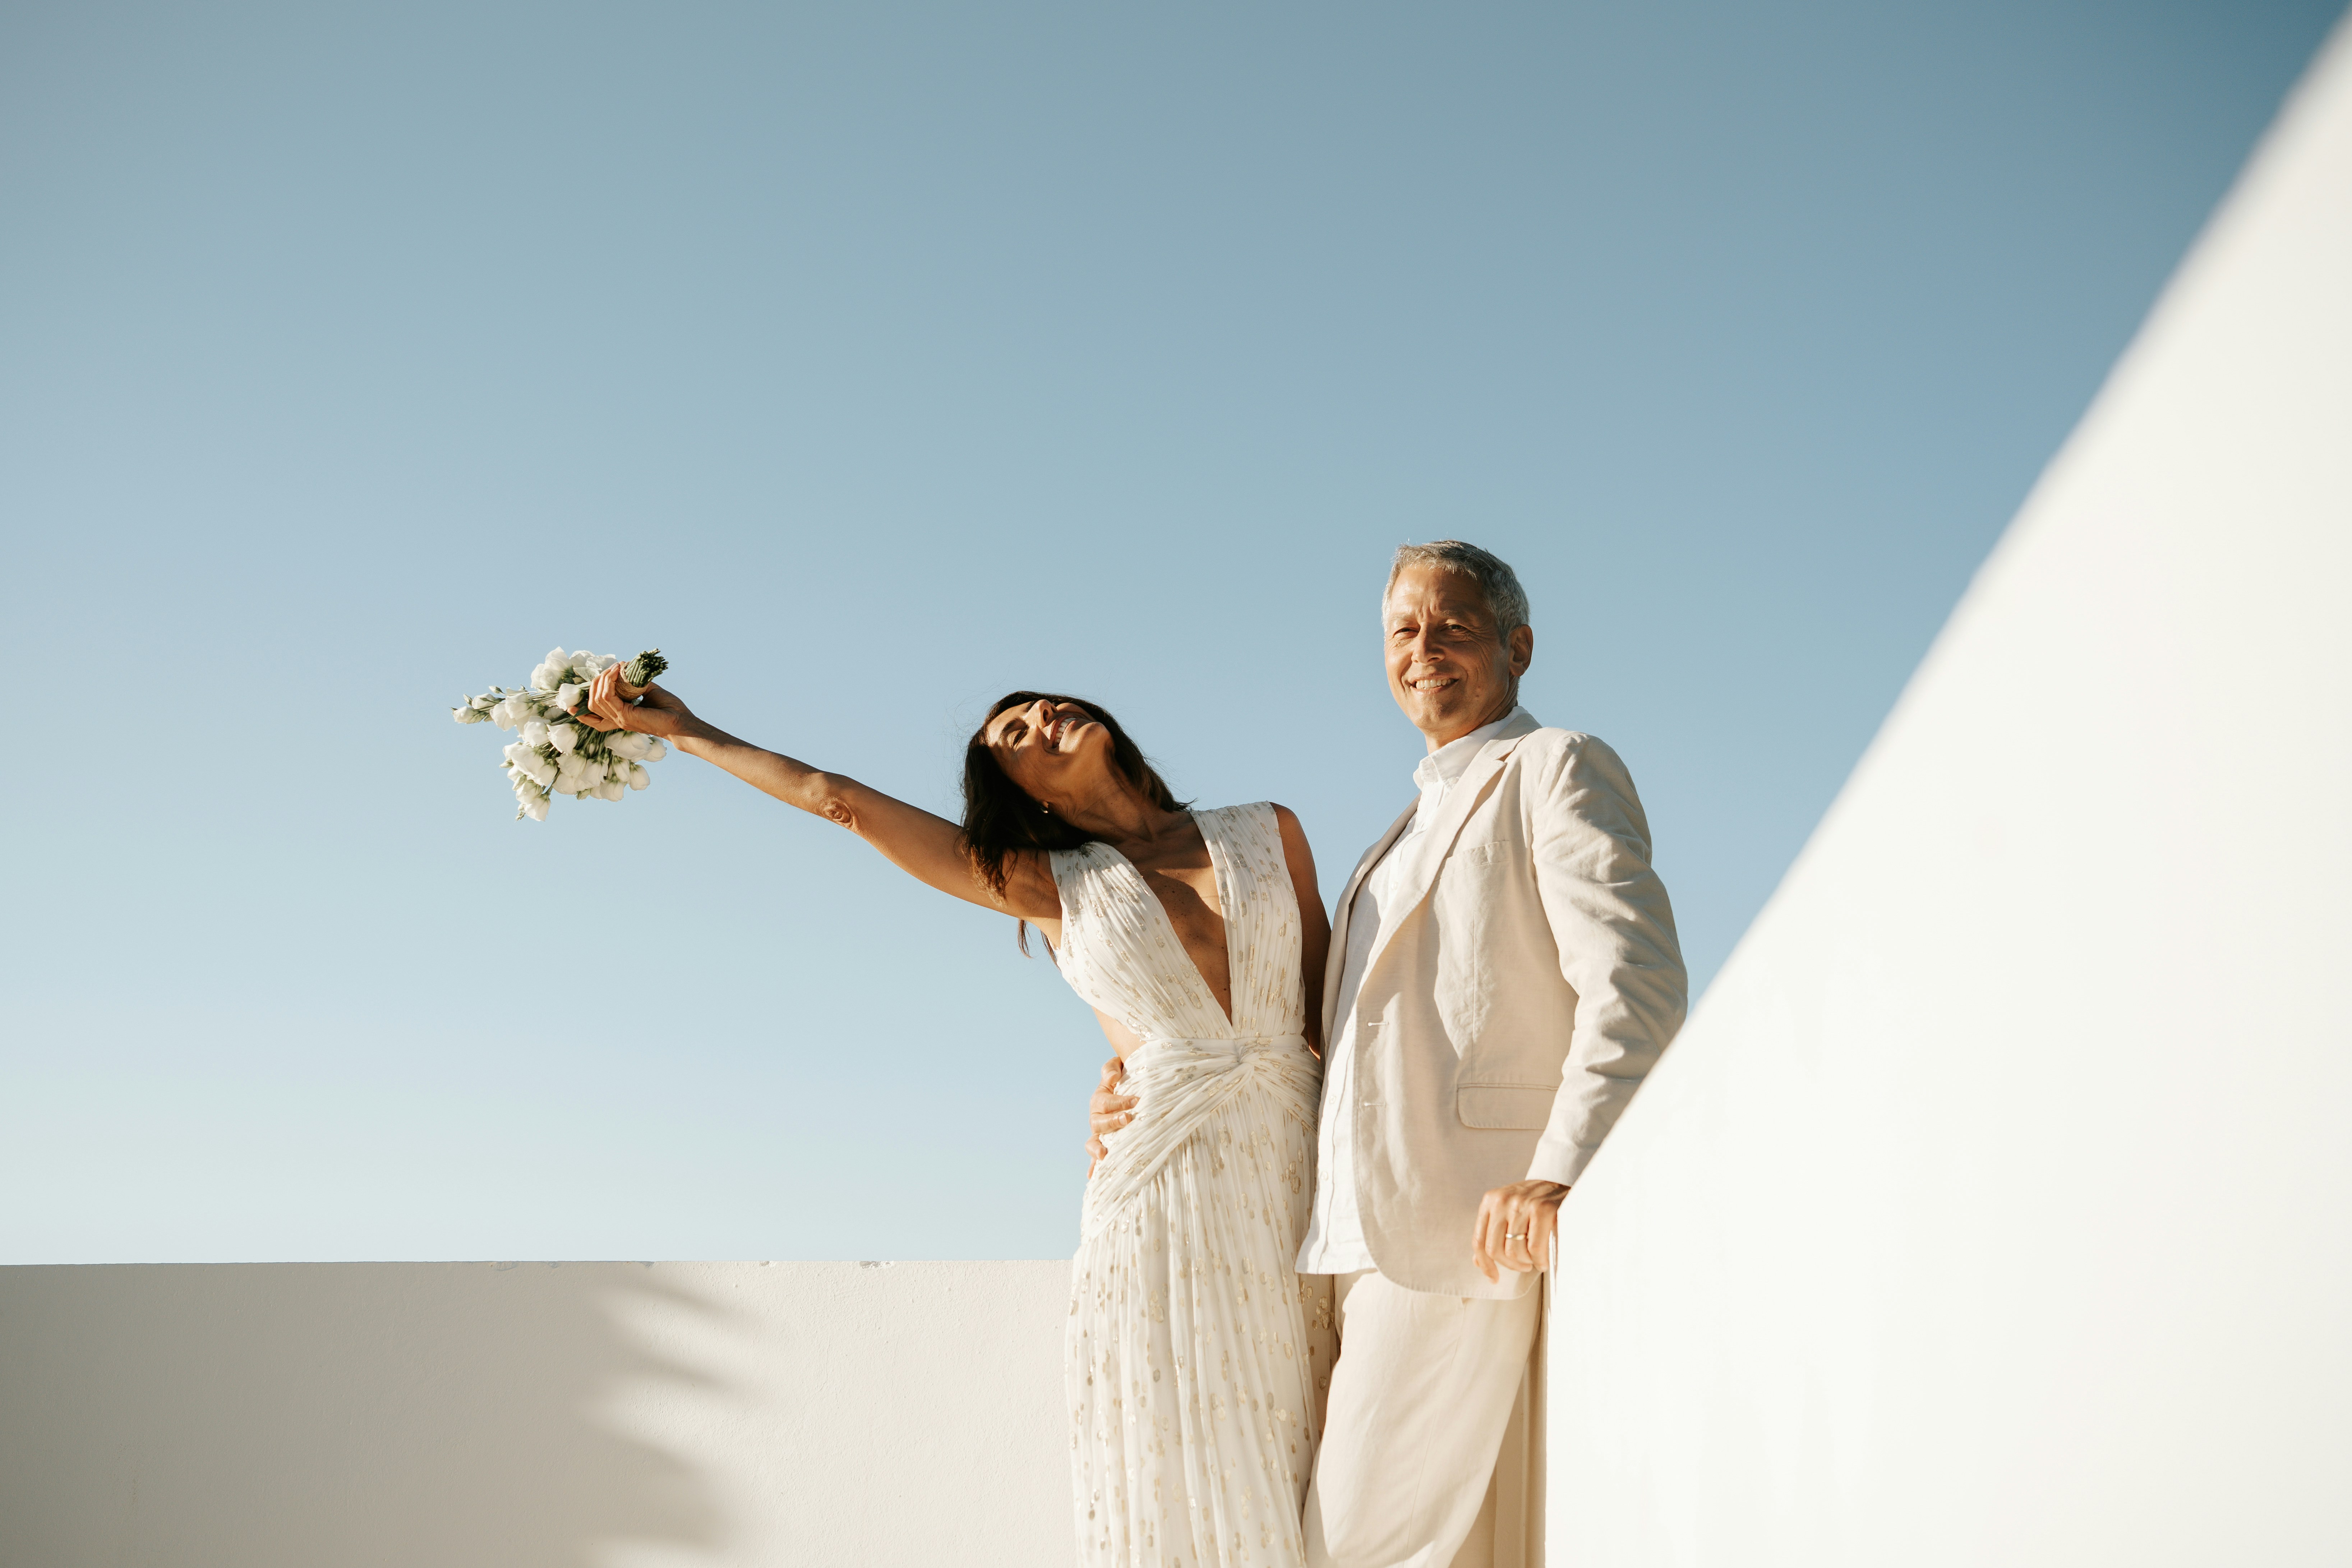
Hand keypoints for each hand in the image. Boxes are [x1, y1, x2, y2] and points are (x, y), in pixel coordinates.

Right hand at [579, 664, 693, 737]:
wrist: (681, 722)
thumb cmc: (669, 709)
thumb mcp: (648, 692)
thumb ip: (634, 683)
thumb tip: (626, 669)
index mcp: (620, 718)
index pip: (593, 719)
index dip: (580, 712)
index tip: (571, 704)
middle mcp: (617, 720)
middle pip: (591, 704)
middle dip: (594, 684)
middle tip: (608, 669)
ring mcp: (620, 719)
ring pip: (596, 700)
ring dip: (602, 680)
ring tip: (613, 668)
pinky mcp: (625, 716)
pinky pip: (608, 697)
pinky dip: (609, 682)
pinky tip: (615, 672)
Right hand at [1085, 1056, 1135, 1175]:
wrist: (1129, 1089)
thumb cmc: (1126, 1078)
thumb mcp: (1117, 1068)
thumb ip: (1111, 1070)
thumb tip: (1113, 1078)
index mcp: (1100, 1099)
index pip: (1105, 1101)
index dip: (1119, 1101)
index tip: (1136, 1101)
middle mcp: (1097, 1117)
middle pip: (1098, 1122)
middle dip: (1112, 1122)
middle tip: (1128, 1119)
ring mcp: (1100, 1134)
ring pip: (1093, 1142)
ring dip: (1097, 1149)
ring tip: (1104, 1154)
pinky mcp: (1104, 1146)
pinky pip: (1096, 1157)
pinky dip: (1093, 1166)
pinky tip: (1093, 1176)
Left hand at [1471, 1178, 1568, 1283]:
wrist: (1562, 1184)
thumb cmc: (1534, 1204)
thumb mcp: (1508, 1211)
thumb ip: (1493, 1233)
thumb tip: (1478, 1261)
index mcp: (1490, 1201)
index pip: (1479, 1241)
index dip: (1485, 1265)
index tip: (1494, 1278)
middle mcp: (1502, 1200)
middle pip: (1494, 1249)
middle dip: (1510, 1265)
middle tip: (1523, 1266)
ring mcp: (1522, 1204)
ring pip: (1514, 1251)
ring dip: (1526, 1263)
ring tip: (1534, 1260)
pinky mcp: (1542, 1209)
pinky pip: (1534, 1248)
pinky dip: (1539, 1261)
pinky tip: (1543, 1261)